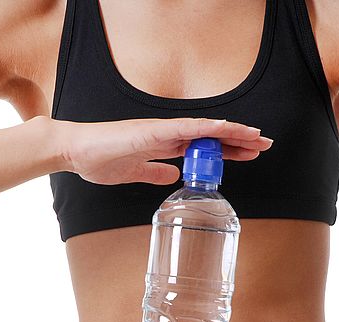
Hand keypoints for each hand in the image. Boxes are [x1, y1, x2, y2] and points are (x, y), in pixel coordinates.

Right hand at [54, 117, 273, 184]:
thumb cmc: (98, 160)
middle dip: (239, 140)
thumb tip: (174, 177)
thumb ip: (154, 172)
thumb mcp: (134, 173)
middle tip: (265, 144)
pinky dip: (207, 128)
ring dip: (231, 132)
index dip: (228, 149)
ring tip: (255, 136)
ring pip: (205, 129)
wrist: (74, 151)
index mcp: (163, 144)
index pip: (204, 146)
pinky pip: (185, 128)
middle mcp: (166, 134)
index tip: (249, 152)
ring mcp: (160, 131)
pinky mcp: (151, 132)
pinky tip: (225, 129)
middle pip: (211, 136)